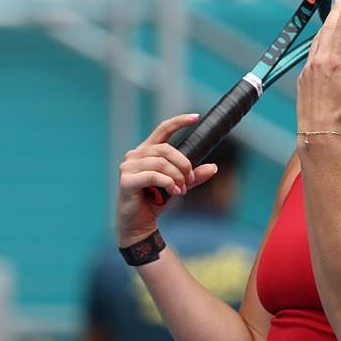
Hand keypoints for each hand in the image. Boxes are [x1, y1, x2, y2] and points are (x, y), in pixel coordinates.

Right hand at [115, 113, 219, 246]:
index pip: (163, 129)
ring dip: (178, 177)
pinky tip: (174, 193)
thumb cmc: (156, 201)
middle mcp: (135, 155)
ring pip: (162, 163)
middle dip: (184, 164)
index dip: (179, 121)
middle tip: (191, 179)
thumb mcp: (179, 185)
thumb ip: (194, 176)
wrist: (140, 223)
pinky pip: (155, 176)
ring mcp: (128, 167)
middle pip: (167, 149)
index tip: (196, 117)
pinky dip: (169, 184)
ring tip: (182, 190)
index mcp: (147, 151)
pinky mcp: (126, 180)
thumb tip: (214, 167)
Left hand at [296, 0, 340, 135]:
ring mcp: (309, 66)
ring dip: (327, 22)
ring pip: (318, 37)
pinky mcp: (303, 74)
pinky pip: (312, 50)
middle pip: (328, 27)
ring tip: (334, 10)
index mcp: (335, 61)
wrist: (317, 130)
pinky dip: (319, 38)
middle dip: (336, 9)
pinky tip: (323, 38)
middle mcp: (319, 60)